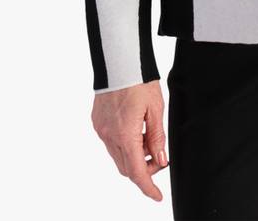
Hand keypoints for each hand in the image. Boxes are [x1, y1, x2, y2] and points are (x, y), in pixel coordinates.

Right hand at [91, 79, 168, 200]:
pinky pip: (111, 143)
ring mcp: (101, 130)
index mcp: (126, 134)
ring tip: (149, 138)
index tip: (157, 196)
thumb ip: (157, 137)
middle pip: (127, 167)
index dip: (148, 187)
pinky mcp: (97, 123)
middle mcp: (110, 135)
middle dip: (144, 169)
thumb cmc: (140, 81)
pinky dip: (124, 144)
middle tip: (160, 157)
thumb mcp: (156, 108)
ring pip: (118, 156)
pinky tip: (135, 130)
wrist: (119, 61)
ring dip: (134, 155)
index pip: (137, 172)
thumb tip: (160, 160)